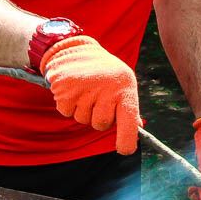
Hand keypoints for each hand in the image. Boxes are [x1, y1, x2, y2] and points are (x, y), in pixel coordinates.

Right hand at [39, 35, 140, 153]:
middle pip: (100, 124)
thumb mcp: (124, 85)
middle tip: (98, 98)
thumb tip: (135, 132)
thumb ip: (128, 109)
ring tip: (86, 89)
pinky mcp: (64, 89)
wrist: (78, 49)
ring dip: (82, 109)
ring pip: (82, 119)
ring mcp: (85, 89)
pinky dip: (68, 104)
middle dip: (98, 116)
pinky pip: (66, 112)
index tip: (125, 150)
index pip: (128, 123)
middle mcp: (106, 90)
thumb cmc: (107, 73)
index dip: (126, 140)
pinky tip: (73, 89)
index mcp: (125, 90)